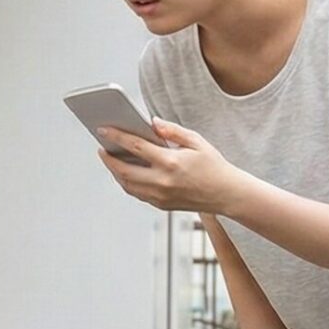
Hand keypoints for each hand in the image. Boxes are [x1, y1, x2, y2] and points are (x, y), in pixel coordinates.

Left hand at [93, 118, 245, 214]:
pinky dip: (127, 182)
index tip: (102, 129)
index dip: (115, 137)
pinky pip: (137, 193)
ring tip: (111, 159)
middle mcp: (162, 182)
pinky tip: (125, 172)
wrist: (227, 194)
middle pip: (123, 170)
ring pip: (127, 185)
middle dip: (108, 159)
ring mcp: (160, 196)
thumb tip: (151, 123)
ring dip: (115, 172)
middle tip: (101, 148)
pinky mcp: (161, 205)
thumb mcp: (196, 141)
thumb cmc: (214, 165)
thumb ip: (172, 130)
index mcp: (170, 162)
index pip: (134, 147)